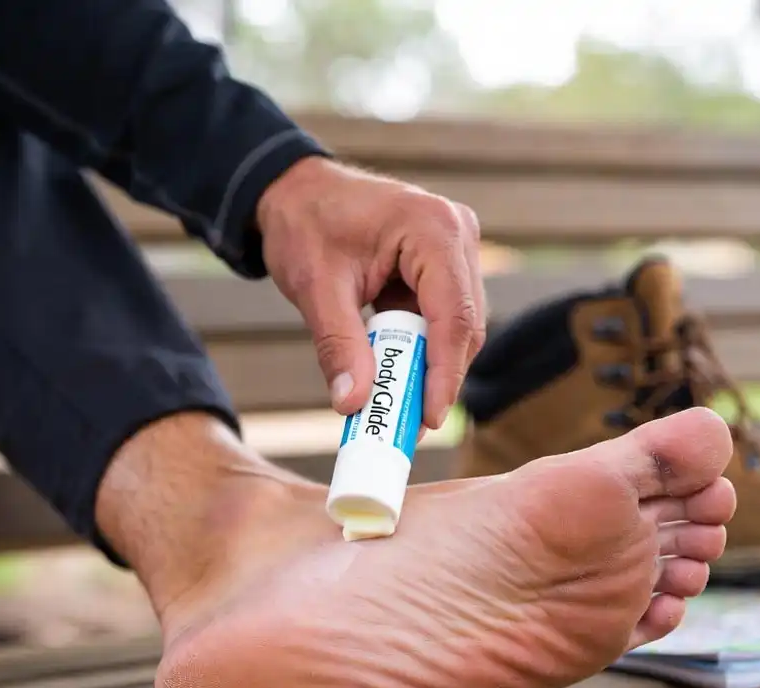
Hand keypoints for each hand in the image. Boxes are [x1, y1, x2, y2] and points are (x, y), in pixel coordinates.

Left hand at [256, 156, 484, 429]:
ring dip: (431, 366)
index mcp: (432, 228)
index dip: (445, 373)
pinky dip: (421, 348)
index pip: (453, 315)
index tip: (429, 419)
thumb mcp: (316, 287)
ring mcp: (455, 246)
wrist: (295, 190)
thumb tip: (353, 403)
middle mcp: (457, 232)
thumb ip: (339, 346)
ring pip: (457, 325)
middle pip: (464, 324)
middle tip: (411, 425)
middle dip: (439, 377)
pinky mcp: (444, 261)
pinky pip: (443, 317)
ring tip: (401, 407)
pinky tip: (398, 376)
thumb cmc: (304, 224)